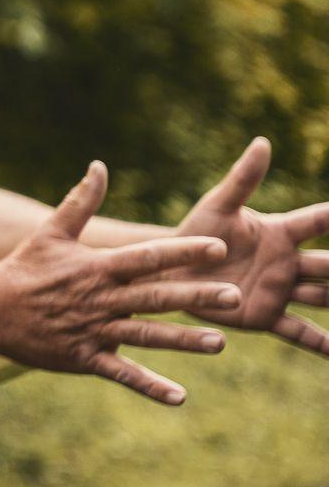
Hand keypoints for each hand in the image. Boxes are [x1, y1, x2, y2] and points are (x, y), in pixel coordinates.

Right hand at [0, 162, 240, 403]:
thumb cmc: (23, 267)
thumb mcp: (50, 232)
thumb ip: (81, 201)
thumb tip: (100, 166)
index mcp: (95, 268)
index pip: (146, 258)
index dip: (182, 253)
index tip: (218, 249)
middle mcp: (99, 299)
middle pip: (155, 297)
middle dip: (195, 296)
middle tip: (234, 296)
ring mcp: (93, 331)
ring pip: (145, 336)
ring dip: (183, 341)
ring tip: (219, 343)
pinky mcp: (84, 358)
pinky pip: (121, 374)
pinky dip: (150, 386)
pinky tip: (180, 397)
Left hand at [170, 138, 328, 356]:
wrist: (171, 271)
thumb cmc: (194, 233)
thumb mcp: (217, 206)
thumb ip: (242, 179)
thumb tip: (263, 142)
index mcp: (280, 232)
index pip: (319, 221)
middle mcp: (289, 262)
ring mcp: (281, 290)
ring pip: (325, 298)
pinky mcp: (266, 316)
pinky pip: (300, 332)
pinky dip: (322, 344)